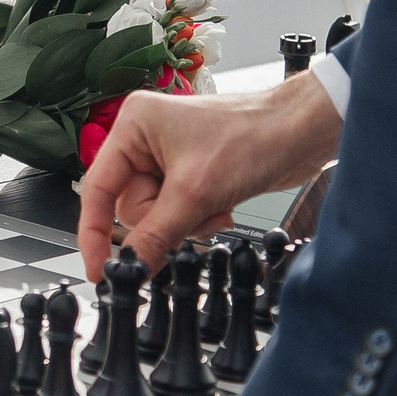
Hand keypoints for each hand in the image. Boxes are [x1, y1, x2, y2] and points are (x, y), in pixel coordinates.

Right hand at [79, 75, 341, 277]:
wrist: (302, 133)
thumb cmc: (253, 137)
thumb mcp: (195, 193)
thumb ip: (155, 234)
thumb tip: (129, 267)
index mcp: (133, 125)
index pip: (98, 188)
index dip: (94, 233)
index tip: (98, 270)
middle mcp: (145, 138)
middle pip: (130, 207)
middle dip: (163, 222)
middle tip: (193, 216)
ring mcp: (168, 156)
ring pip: (156, 215)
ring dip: (186, 223)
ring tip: (215, 208)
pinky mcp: (190, 174)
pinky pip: (177, 213)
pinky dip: (198, 219)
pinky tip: (222, 208)